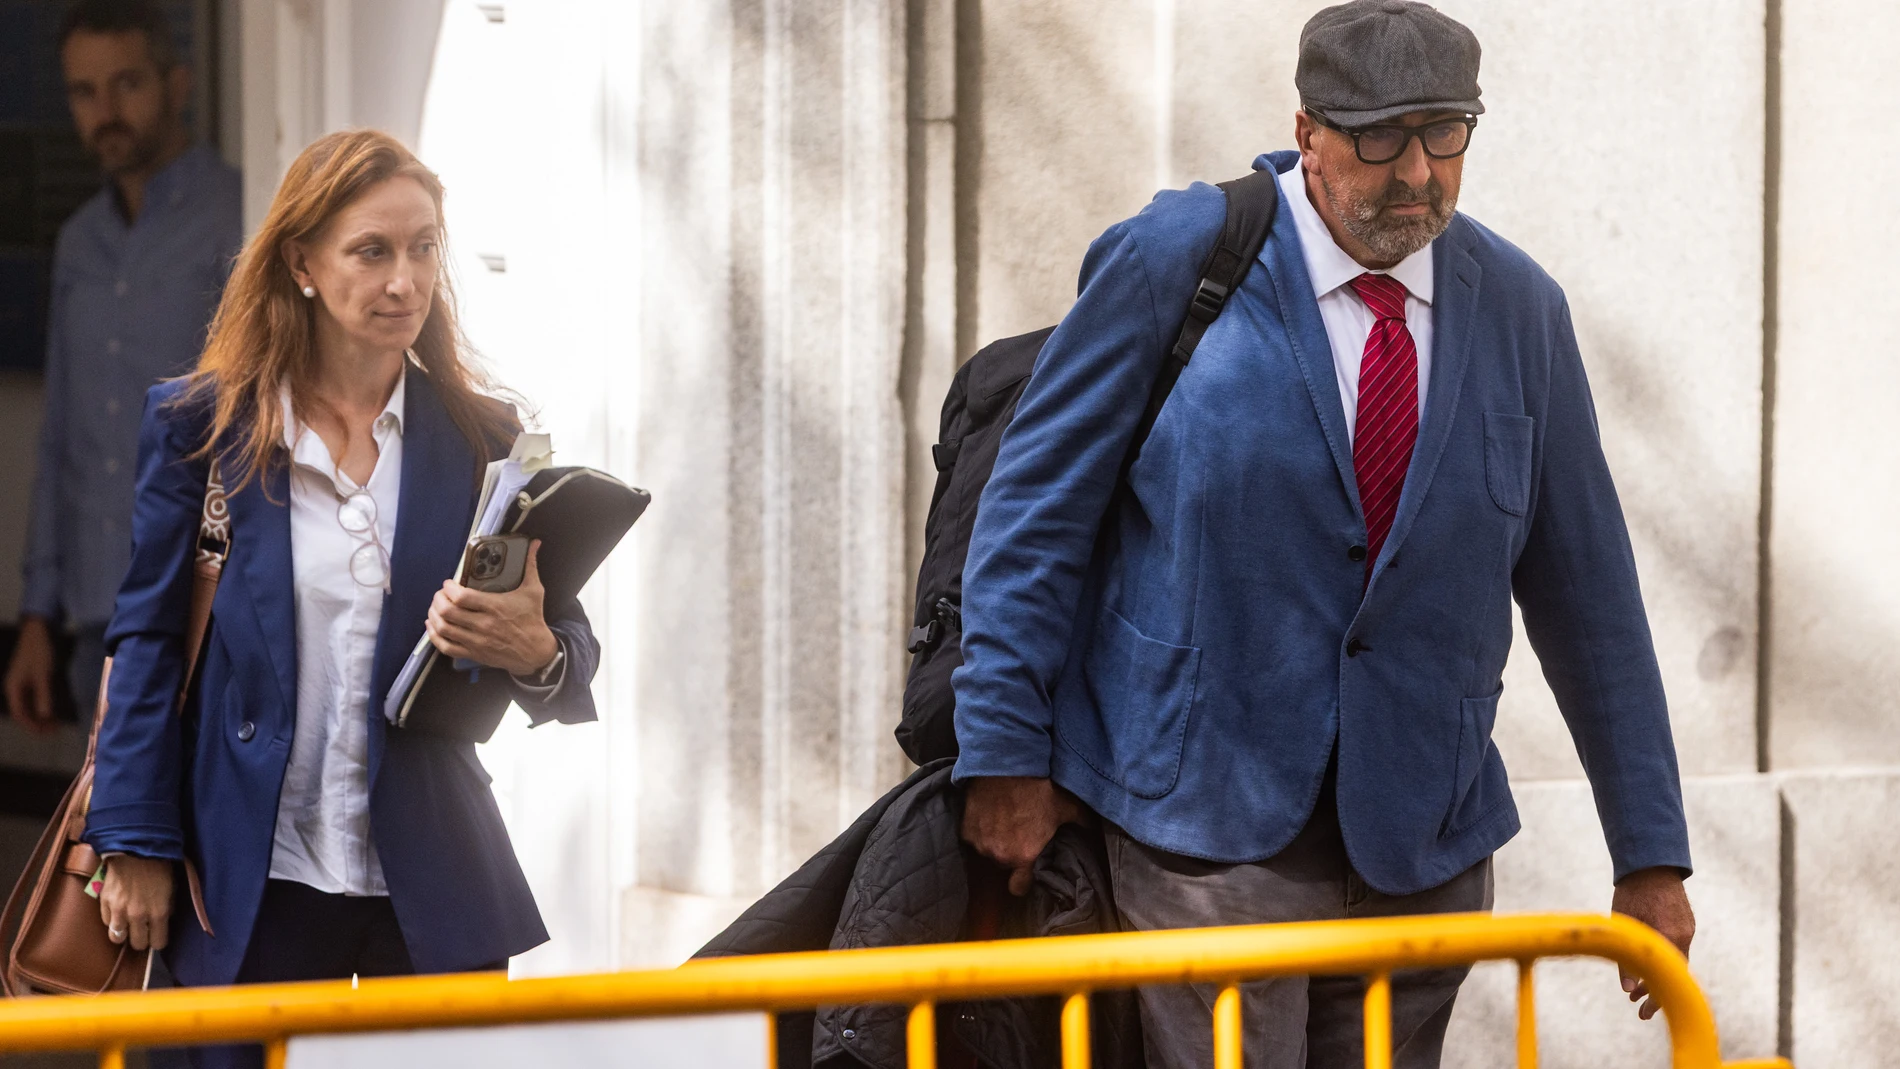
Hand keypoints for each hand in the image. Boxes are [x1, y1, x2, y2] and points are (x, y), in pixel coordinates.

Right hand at [6, 616, 58, 733]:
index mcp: (13, 688)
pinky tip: (54, 710)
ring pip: (30, 705)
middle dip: (37, 723)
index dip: (31, 725)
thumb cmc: (39, 652)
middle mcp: (15, 688)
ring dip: (41, 716)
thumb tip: (44, 716)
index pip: (20, 713)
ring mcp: (23, 683)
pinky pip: (35, 698)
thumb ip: (43, 695)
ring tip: (56, 724)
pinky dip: (43, 705)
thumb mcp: (43, 675)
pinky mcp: (31, 679)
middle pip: (24, 711)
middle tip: (54, 731)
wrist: (39, 631)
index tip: (45, 734)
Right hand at [100, 855, 172, 951]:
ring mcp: (118, 910)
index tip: (157, 936)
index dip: (158, 941)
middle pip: (137, 944)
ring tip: (128, 926)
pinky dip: (112, 920)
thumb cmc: (158, 866)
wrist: (136, 848)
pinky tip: (118, 912)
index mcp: (159, 912)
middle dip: (142, 940)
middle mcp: (138, 915)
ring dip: (124, 934)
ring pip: (117, 938)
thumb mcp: (172, 888)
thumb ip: (167, 908)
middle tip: (143, 931)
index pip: (158, 942)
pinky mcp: (104, 903)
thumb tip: (163, 920)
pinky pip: (106, 922)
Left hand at [426, 541, 559, 676]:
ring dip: (434, 616)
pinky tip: (433, 626)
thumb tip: (534, 543)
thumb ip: (530, 565)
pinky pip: (446, 647)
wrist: (536, 652)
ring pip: (443, 628)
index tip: (449, 583)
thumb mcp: (534, 591)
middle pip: (447, 612)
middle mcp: (483, 624)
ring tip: (436, 607)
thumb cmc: (533, 619)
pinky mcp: (473, 653)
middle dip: (438, 600)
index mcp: (495, 607)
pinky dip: (435, 636)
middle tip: (441, 594)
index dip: (449, 588)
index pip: (461, 597)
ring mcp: (476, 641)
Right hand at [960, 776, 1083, 895]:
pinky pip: (973, 836)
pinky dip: (979, 828)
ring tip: (1002, 820)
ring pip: (988, 850)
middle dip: (1010, 853)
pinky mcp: (966, 829)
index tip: (1025, 872)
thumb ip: (1081, 823)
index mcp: (1024, 855)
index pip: (1019, 887)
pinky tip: (988, 813)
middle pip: (1004, 864)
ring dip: (993, 841)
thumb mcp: (1066, 806)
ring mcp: (980, 843)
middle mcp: (999, 855)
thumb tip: (1093, 830)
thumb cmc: (1038, 789)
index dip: (1023, 881)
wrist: (1006, 765)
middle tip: (1017, 833)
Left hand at [1611, 866, 1695, 1019]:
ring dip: (1659, 977)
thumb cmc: (1633, 891)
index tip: (1642, 1011)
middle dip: (1657, 993)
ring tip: (1637, 993)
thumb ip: (1627, 957)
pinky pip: (1677, 949)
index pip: (1667, 976)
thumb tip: (1629, 989)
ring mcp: (1687, 929)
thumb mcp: (1624, 923)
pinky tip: (1647, 968)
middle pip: (1675, 974)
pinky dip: (1664, 961)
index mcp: (1669, 935)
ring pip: (1676, 962)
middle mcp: (1683, 935)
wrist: (1652, 862)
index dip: (1655, 997)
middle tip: (1639, 1010)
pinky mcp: (1686, 923)